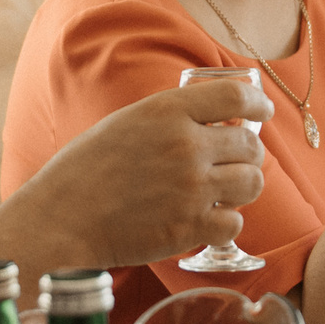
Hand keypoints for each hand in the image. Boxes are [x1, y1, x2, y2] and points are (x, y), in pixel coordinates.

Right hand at [0, 76, 272, 268]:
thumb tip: (212, 119)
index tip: (263, 111)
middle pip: (250, 145)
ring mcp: (191, 188)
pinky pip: (234, 223)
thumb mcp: (127, 123)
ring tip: (226, 191)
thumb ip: (170, 118)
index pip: (236, 96)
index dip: (258, 103)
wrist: (61, 219)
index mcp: (168, 111)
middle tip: (236, 161)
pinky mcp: (189, 227)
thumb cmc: (85, 170)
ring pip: (252, 184)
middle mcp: (186, 145)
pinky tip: (208, 220)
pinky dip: (225, 223)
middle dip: (249, 154)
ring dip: (244, 187)